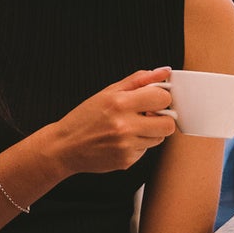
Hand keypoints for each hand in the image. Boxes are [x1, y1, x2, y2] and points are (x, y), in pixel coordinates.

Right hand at [38, 67, 175, 175]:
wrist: (65, 146)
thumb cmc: (85, 117)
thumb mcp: (107, 92)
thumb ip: (138, 80)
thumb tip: (163, 71)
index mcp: (119, 103)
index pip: (162, 98)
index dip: (161, 97)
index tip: (153, 99)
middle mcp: (124, 125)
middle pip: (168, 123)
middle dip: (162, 118)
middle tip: (148, 115)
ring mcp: (126, 146)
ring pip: (159, 139)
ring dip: (150, 132)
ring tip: (130, 128)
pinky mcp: (127, 161)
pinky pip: (146, 151)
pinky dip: (138, 145)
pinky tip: (121, 140)